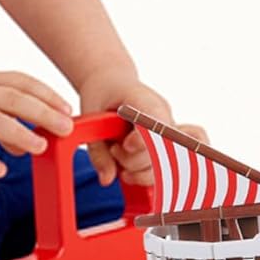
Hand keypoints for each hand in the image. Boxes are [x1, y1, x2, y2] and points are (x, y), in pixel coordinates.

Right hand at [0, 61, 73, 178]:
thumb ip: (4, 115)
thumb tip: (29, 144)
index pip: (23, 82)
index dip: (47, 94)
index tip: (68, 108)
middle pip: (15, 100)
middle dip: (43, 113)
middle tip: (66, 127)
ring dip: (19, 133)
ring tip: (40, 146)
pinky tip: (0, 170)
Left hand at [79, 76, 207, 187]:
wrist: (112, 79)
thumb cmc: (103, 91)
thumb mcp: (91, 115)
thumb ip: (98, 150)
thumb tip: (107, 180)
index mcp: (147, 102)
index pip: (157, 125)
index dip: (145, 141)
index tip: (126, 146)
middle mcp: (164, 117)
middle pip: (163, 151)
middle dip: (135, 162)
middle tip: (114, 149)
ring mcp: (168, 132)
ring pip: (168, 165)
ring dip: (140, 172)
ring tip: (119, 159)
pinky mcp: (165, 144)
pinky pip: (165, 167)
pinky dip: (146, 175)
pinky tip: (129, 170)